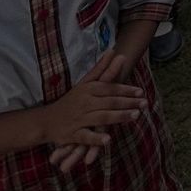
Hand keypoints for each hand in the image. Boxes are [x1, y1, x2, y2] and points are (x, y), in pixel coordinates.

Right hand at [40, 52, 145, 166]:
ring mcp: (78, 119)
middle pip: (109, 102)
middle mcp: (84, 103)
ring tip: (135, 116)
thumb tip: (113, 50)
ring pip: (101, 117)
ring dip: (119, 116)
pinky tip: (108, 140)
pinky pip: (86, 136)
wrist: (46, 121)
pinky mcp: (72, 135)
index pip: (110, 88)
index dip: (126, 90)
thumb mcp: (84, 84)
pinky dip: (96, 138)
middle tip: (145, 104)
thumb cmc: (70, 101)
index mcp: (88, 90)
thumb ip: (100, 69)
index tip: (141, 92)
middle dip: (128, 103)